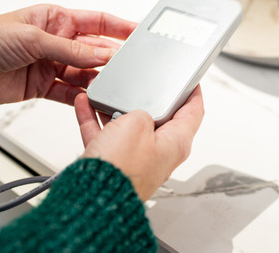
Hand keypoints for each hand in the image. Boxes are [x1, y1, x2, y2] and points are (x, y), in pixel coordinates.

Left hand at [0, 4, 136, 106]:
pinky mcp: (41, 87)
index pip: (98, 22)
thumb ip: (69, 49)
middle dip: (114, 58)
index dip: (122, 27)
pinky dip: (81, 98)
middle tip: (133, 66)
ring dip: (99, 80)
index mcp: (55, 19)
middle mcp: (56, 41)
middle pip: (95, 50)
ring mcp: (49, 65)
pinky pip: (69, 93)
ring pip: (85, 74)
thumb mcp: (31, 38)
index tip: (144, 32)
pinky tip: (92, 100)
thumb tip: (103, 54)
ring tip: (115, 86)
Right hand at [74, 86, 204, 200]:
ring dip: (114, 107)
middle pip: (158, 117)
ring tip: (105, 92)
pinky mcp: (114, 162)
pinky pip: (106, 134)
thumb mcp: (138, 123)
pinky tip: (85, 104)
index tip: (190, 80)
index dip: (193, 92)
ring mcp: (136, 158)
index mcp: (176, 143)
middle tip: (141, 82)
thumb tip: (132, 114)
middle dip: (147, 98)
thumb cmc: (122, 169)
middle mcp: (160, 152)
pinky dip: (95, 119)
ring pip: (128, 126)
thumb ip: (141, 110)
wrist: (93, 198)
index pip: (194, 112)